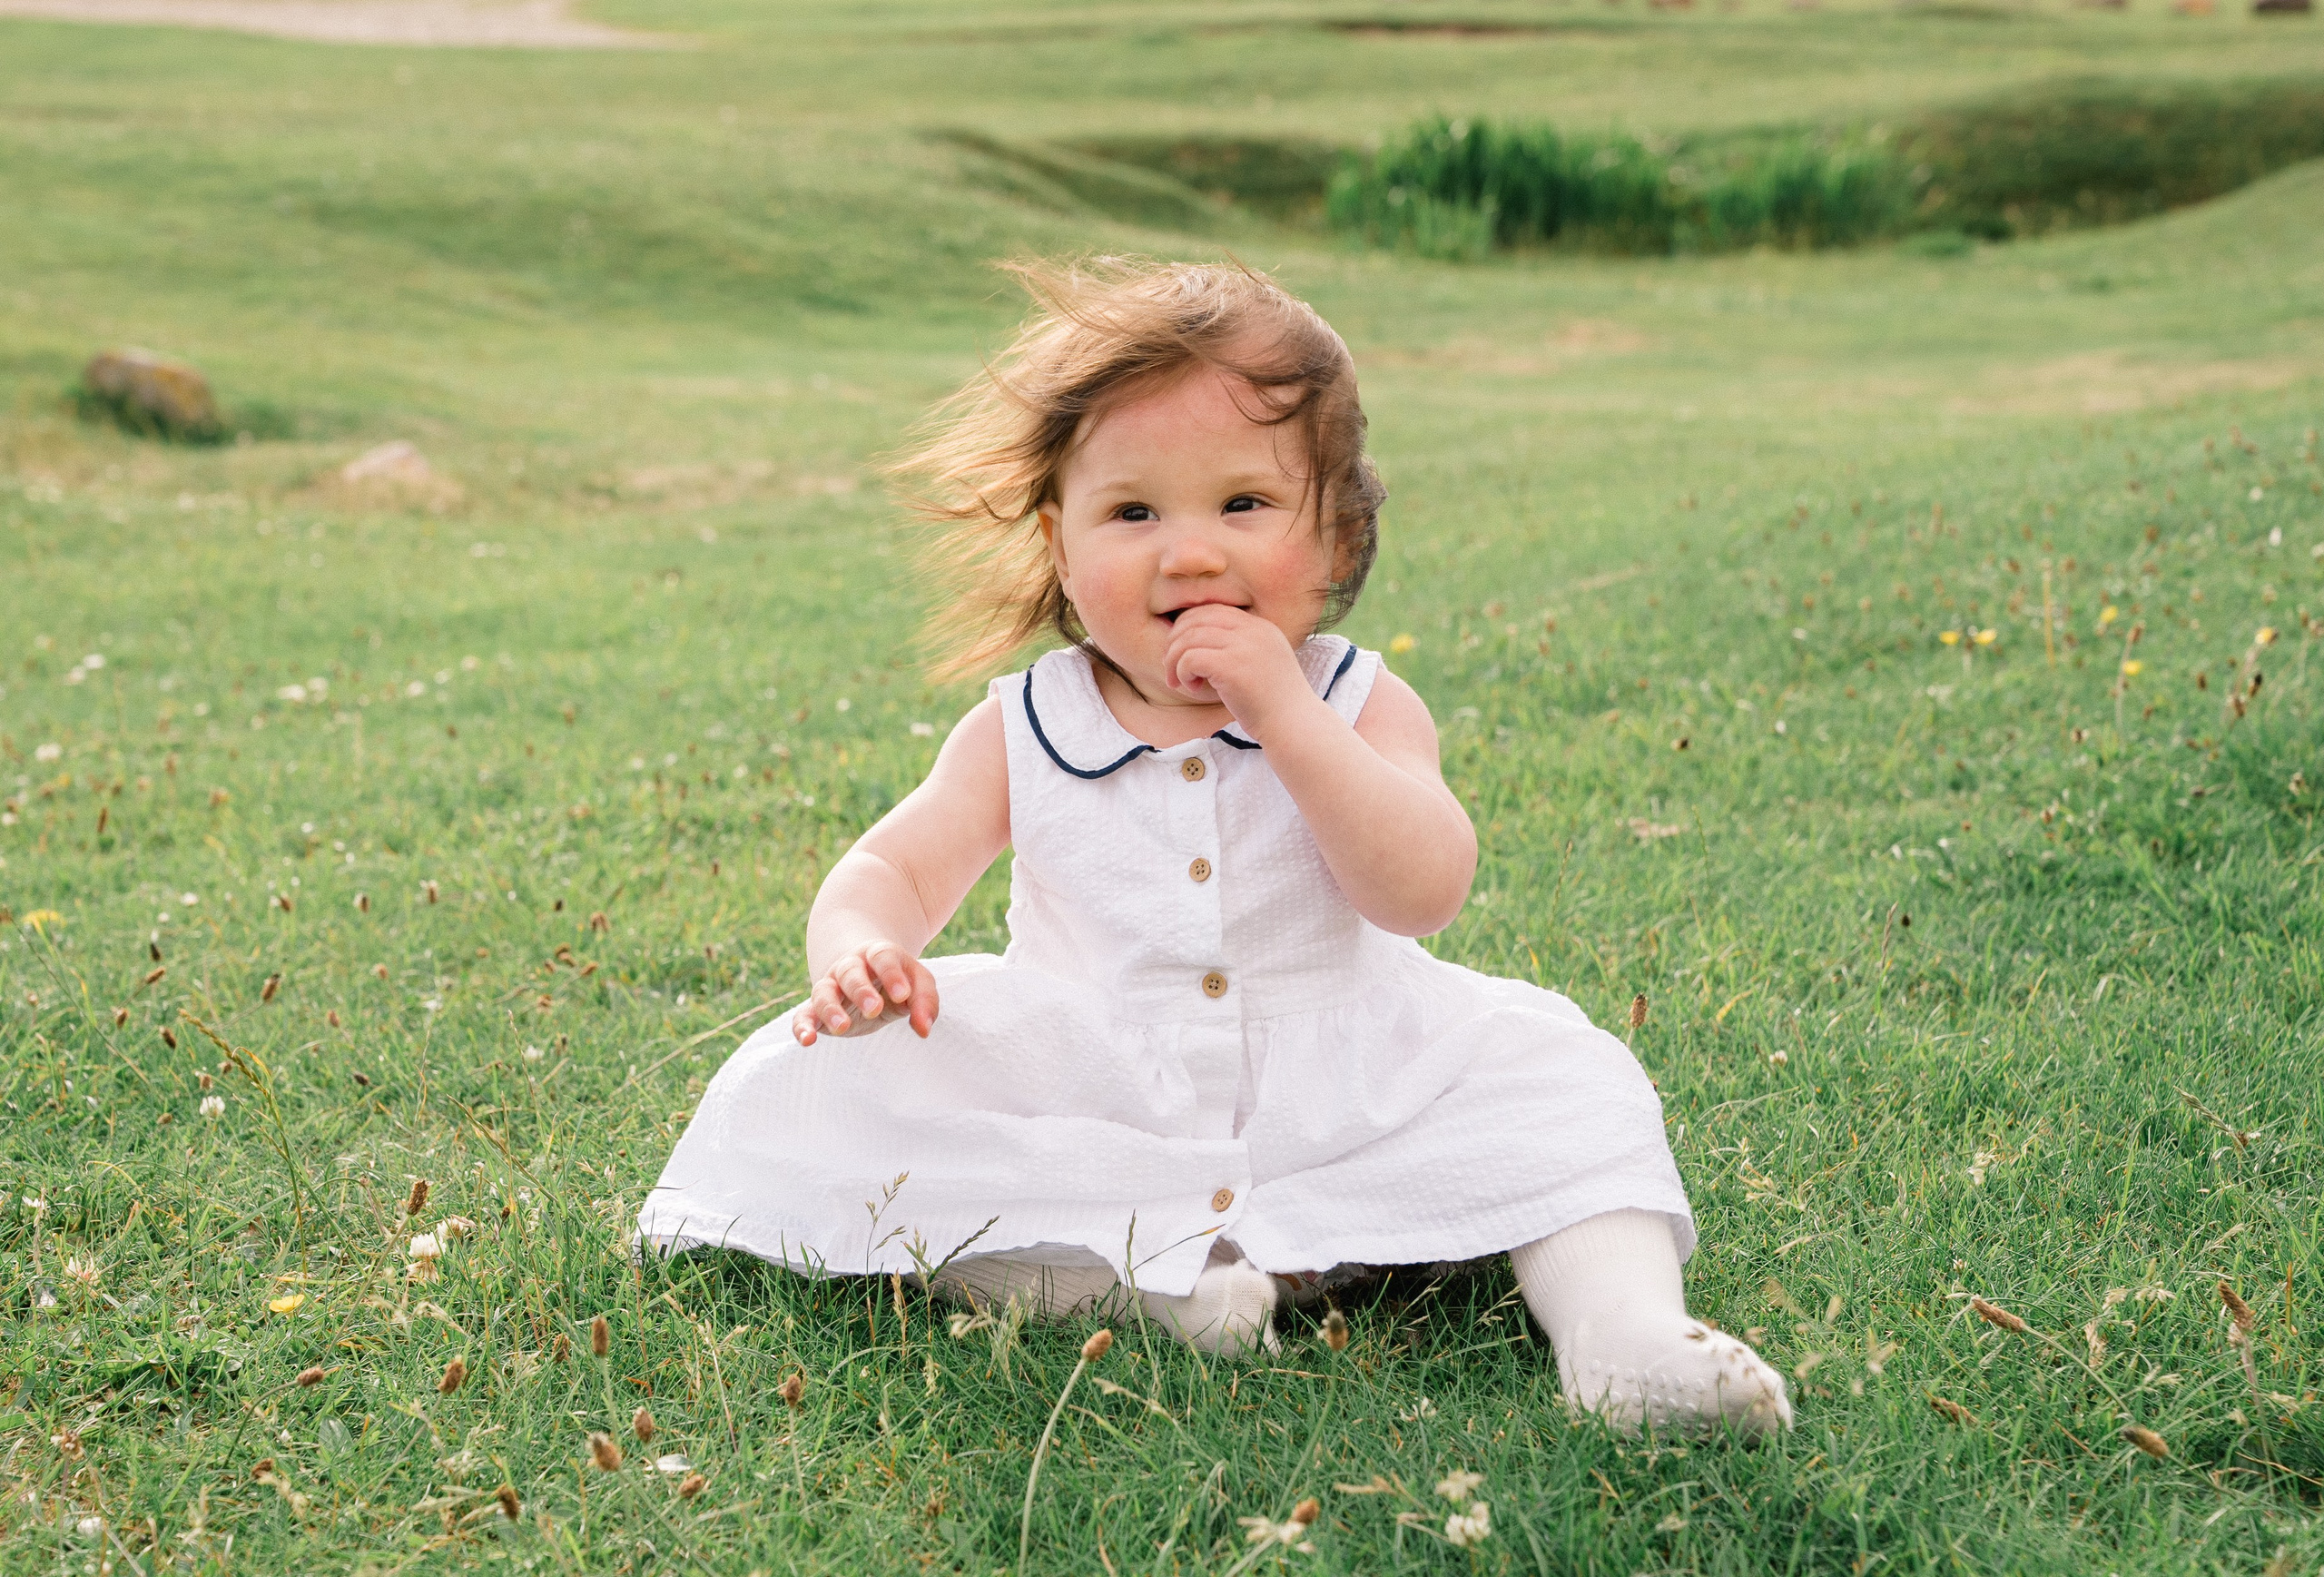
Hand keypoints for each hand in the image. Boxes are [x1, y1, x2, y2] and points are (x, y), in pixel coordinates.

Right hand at [792, 939, 939, 1044]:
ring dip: (831, 1009)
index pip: (883, 958)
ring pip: (824, 992)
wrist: (866, 971)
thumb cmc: (898, 979)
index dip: (892, 975)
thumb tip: (924, 1030)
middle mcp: (850, 967)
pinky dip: (802, 1026)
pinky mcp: (818, 1009)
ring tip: (843, 1027)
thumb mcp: (918, 983)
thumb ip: (925, 1002)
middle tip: (874, 1008)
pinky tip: (807, 1040)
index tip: (902, 995)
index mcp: (878, 955)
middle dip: (861, 990)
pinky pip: (804, 1014)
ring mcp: (831, 986)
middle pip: (850, 973)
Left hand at [1161, 605, 1317, 736]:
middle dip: (1175, 641)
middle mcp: (1252, 630)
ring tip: (1179, 681)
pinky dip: (1182, 673)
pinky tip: (1193, 688)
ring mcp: (1243, 646)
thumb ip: (1237, 647)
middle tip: (1172, 667)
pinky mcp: (1231, 666)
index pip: (1213, 610)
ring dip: (1174, 661)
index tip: (1182, 651)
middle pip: (1196, 619)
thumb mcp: (1260, 663)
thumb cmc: (1273, 703)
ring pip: (1188, 638)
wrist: (1293, 724)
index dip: (1189, 627)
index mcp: (1260, 626)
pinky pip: (1190, 658)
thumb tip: (1193, 641)